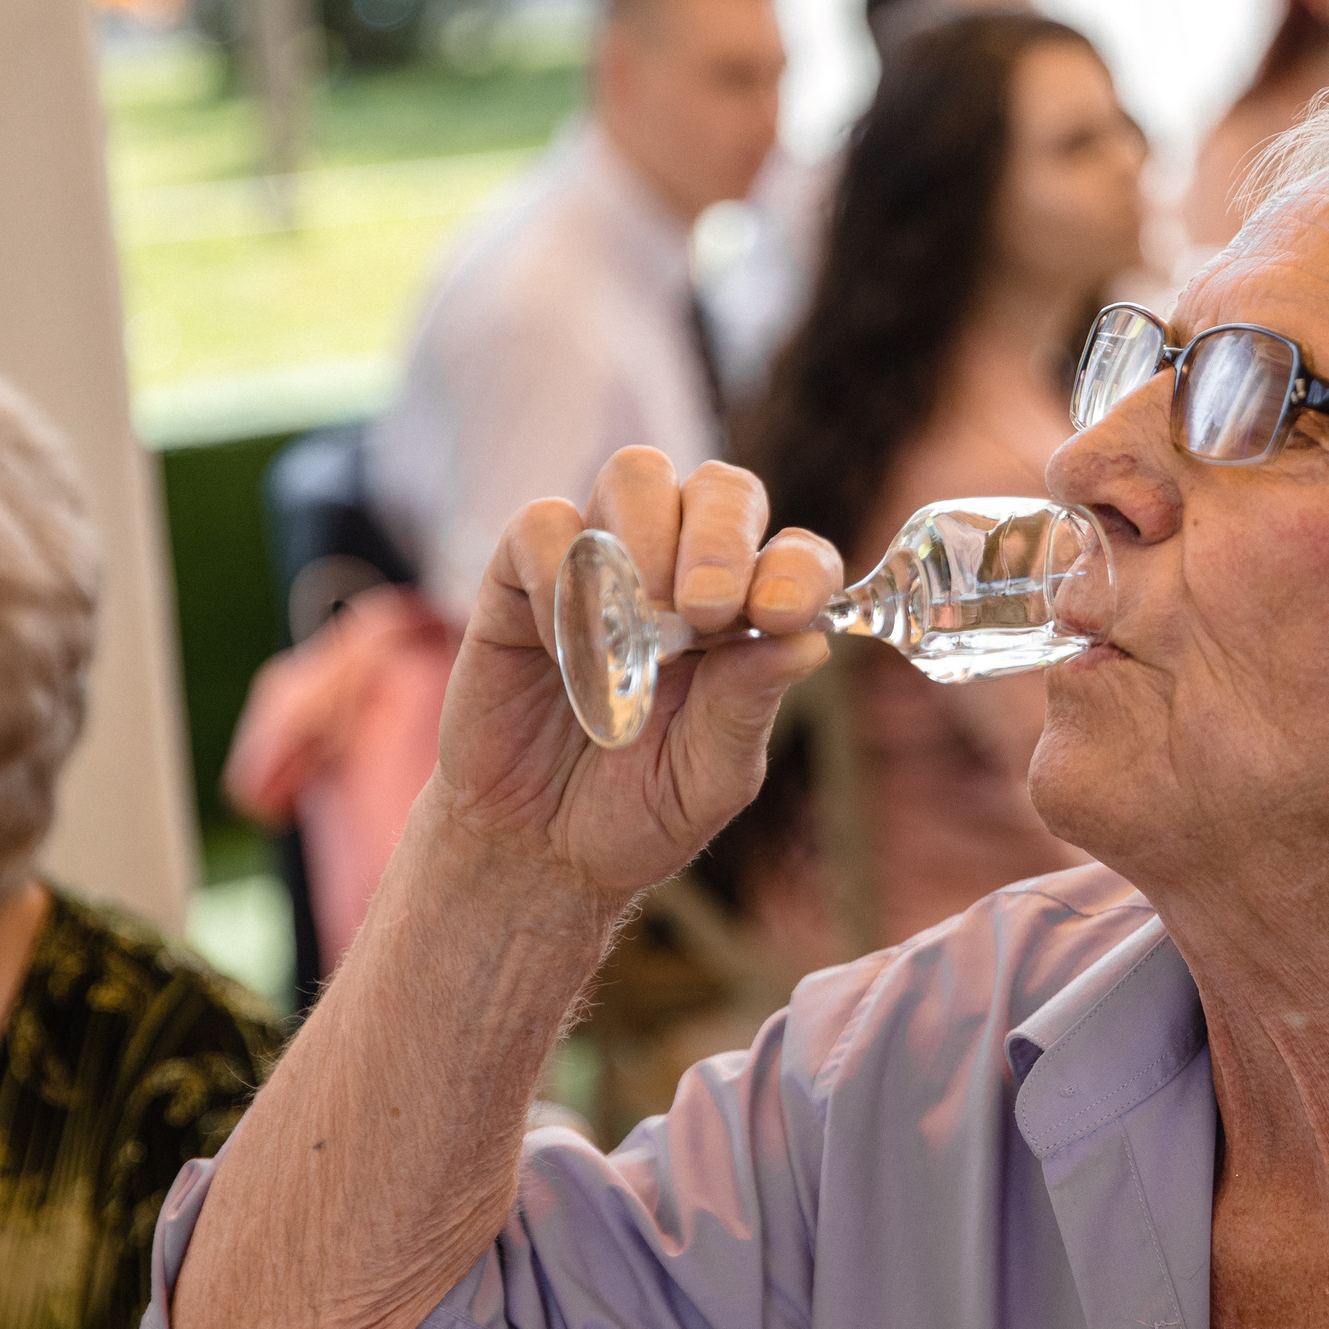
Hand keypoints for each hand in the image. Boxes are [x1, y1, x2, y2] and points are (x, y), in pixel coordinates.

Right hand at [432, 448, 838, 899]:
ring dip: (646, 538)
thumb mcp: (707, 779)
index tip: (779, 615)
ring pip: (636, 476)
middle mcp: (682, 574)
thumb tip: (807, 641)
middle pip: (720, 490)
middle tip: (705, 610)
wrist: (533, 852)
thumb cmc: (634, 815)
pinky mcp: (521, 576)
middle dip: (722, 537)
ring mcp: (603, 566)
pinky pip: (544, 525)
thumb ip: (745, 707)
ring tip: (637, 626)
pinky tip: (567, 653)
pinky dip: (560, 576)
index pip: (793, 556)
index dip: (797, 570)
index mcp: (746, 621)